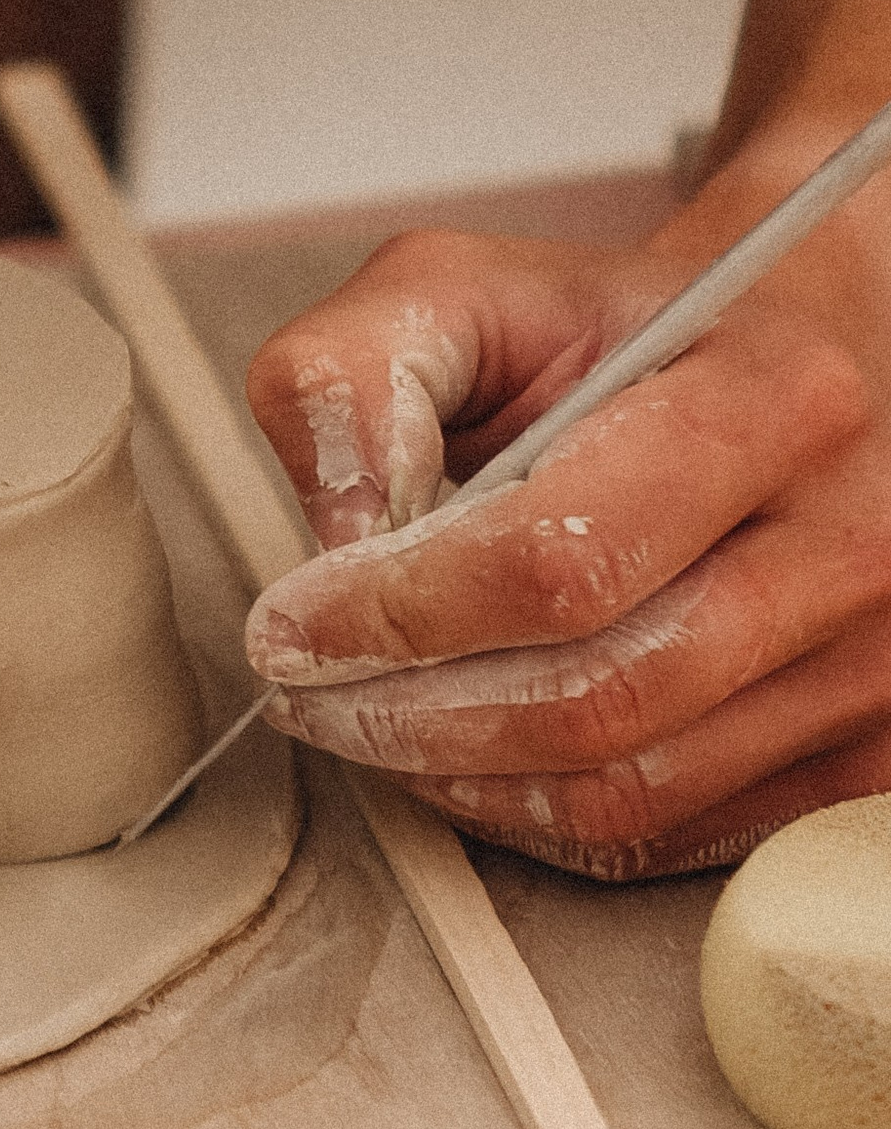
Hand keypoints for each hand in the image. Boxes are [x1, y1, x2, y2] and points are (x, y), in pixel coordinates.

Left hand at [238, 196, 890, 877]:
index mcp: (768, 397)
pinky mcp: (858, 748)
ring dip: (464, 780)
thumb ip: (357, 376)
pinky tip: (471, 760)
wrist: (780, 364)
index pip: (562, 559)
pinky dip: (541, 820)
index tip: (295, 626)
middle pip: (598, 696)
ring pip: (630, 789)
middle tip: (312, 696)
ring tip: (372, 726)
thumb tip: (340, 536)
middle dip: (414, 716)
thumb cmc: (624, 336)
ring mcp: (869, 659)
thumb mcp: (463, 293)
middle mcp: (849, 536)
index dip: (403, 613)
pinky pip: (671, 835)